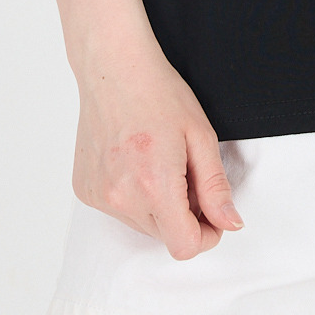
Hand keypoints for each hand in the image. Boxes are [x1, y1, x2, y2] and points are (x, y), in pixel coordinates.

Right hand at [73, 46, 243, 260]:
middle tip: (186, 172)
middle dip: (183, 214)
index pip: (184, 246)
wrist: (114, 68)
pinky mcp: (84, 189)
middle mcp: (121, 198)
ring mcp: (99, 196)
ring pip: (141, 224)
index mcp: (155, 185)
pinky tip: (134, 160)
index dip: (206, 235)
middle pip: (164, 235)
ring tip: (158, 161)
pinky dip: (132, 195)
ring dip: (157, 205)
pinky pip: (118, 209)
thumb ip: (215, 187)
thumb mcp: (201, 136)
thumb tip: (230, 223)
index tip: (211, 213)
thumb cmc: (159, 94)